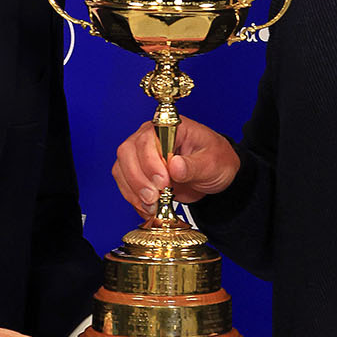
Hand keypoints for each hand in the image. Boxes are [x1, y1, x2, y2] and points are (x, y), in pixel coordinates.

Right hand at [112, 117, 239, 216]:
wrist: (214, 175)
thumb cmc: (215, 159)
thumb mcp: (212, 162)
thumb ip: (193, 165)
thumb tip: (175, 166)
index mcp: (168, 128)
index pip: (146, 139)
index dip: (150, 161)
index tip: (163, 182)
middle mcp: (149, 138)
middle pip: (127, 153)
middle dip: (138, 179)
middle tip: (155, 197)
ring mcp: (140, 154)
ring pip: (121, 169)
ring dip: (134, 191)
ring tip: (152, 206)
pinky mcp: (138, 172)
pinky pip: (125, 184)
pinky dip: (133, 199)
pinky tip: (148, 209)